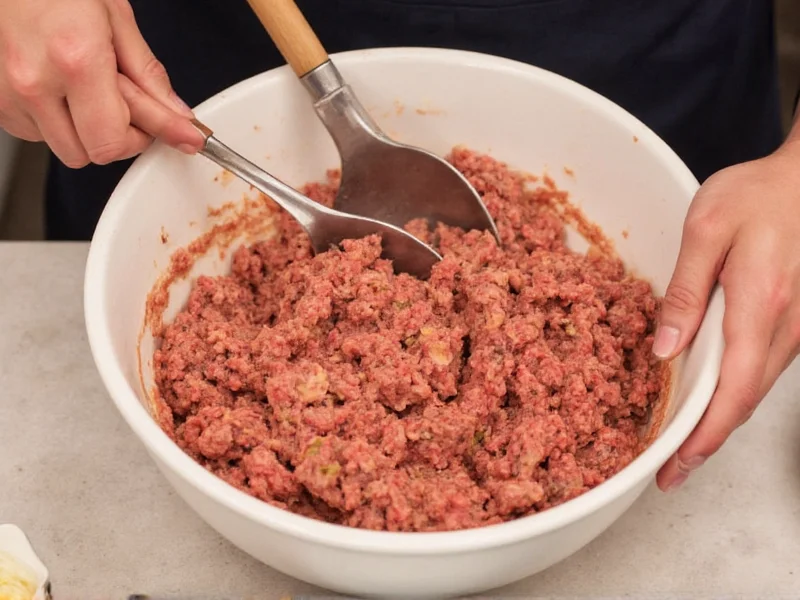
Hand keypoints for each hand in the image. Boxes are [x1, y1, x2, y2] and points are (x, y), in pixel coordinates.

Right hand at [0, 0, 203, 166]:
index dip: (153, 138)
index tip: (182, 138)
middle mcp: (36, 83)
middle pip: (93, 153)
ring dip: (87, 131)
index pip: (117, 139)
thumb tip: (177, 114)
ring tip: (88, 89)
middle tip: (127, 106)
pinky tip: (62, 90)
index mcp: (75, 61)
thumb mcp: (115, 18)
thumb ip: (148, 75)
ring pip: (67, 149)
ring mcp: (10, 95)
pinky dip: (59, 123)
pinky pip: (39, 136)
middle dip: (120, 136)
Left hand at [654, 140, 799, 490]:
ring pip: (754, 391)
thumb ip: (686, 291)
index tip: (676, 465)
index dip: (704, 436)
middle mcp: (783, 326)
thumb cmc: (756, 195)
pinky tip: (706, 400)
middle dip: (705, 444)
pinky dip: (732, 396)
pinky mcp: (791, 323)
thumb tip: (667, 349)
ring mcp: (793, 328)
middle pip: (744, 402)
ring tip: (680, 445)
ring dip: (718, 424)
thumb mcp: (706, 229)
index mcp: (759, 304)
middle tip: (670, 471)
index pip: (734, 390)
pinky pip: (759, 370)